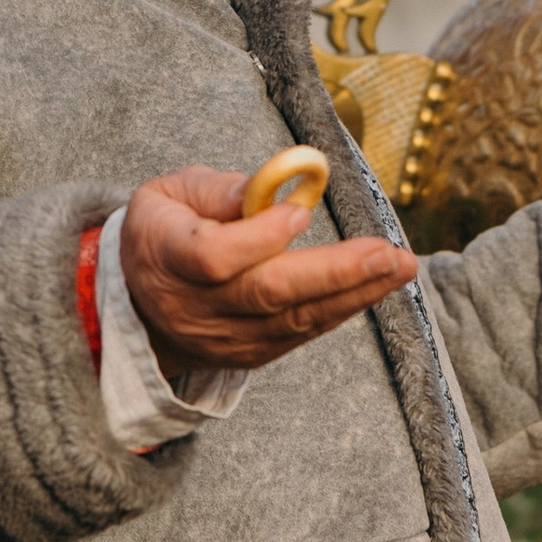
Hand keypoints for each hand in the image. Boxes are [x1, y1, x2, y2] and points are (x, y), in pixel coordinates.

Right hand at [119, 166, 417, 371]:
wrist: (141, 305)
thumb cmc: (164, 232)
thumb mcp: (172, 193)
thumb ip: (219, 190)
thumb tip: (273, 186)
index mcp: (165, 255)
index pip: (213, 257)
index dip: (259, 238)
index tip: (299, 212)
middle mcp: (194, 306)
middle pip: (267, 294)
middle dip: (335, 272)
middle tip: (389, 253)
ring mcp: (223, 337)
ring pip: (293, 319)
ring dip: (354, 292)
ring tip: (400, 267)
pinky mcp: (249, 354)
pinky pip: (300, 334)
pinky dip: (340, 309)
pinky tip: (375, 286)